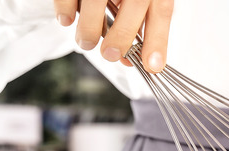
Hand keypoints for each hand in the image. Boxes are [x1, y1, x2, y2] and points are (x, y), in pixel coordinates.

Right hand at [53, 0, 172, 72]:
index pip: (161, 11)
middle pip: (135, 2)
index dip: (157, 41)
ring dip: (91, 25)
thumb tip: (128, 60)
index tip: (152, 66)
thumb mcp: (137, 0)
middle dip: (123, 35)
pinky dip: (67, 6)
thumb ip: (136, 26)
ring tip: (86, 42)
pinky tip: (67, 20)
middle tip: (110, 54)